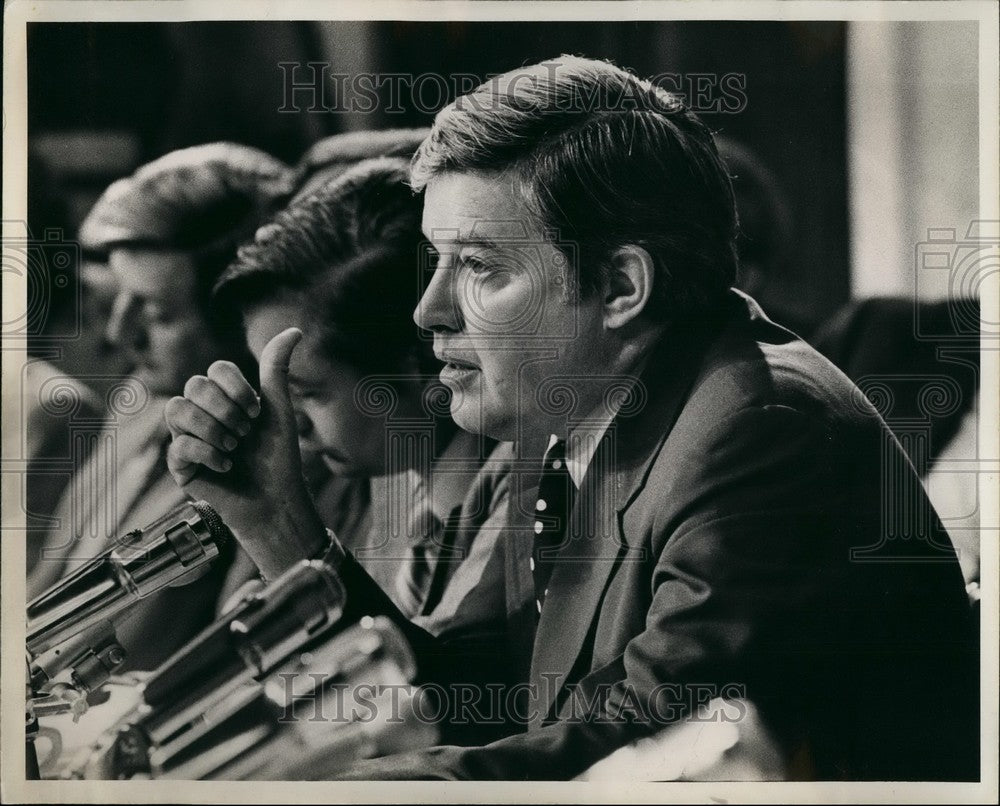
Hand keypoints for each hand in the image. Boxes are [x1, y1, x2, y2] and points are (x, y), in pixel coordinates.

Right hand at [165, 328, 327, 578]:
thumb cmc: (277, 454)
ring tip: (235, 447)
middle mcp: (201, 412)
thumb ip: (277, 368)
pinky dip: (209, 454)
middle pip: (193, 385)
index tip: (256, 410)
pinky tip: (228, 466)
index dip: (235, 386)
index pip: (215, 369)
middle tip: (247, 432)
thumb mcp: (279, 407)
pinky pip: (178, 445)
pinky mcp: (180, 465)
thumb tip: (295, 330)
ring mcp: (186, 436)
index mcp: (224, 396)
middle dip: (225, 409)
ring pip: (176, 410)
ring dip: (213, 428)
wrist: (275, 497)